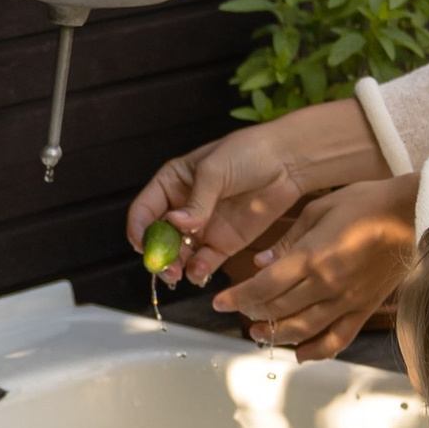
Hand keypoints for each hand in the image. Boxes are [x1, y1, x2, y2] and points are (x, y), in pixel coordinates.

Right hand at [127, 102, 383, 289]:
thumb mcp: (216, 169)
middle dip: (159, 255)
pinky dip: (198, 271)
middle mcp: (183, 208)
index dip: (139, 229)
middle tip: (165, 268)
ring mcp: (203, 227)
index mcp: (173, 183)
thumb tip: (176, 224)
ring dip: (175, 267)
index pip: (145, 209)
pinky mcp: (224, 243)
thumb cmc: (249, 153)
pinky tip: (200, 273)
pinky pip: (204, 262)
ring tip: (180, 274)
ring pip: (179, 254)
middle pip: (159, 238)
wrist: (289, 162)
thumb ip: (197, 200)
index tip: (143, 246)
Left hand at [214, 175, 422, 356]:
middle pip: (278, 309)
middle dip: (252, 312)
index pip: (263, 286)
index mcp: (312, 257)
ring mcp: (347, 300)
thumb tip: (260, 262)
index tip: (220, 302)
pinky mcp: (364, 308)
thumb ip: (287, 240)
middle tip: (239, 310)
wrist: (412, 214)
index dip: (238, 297)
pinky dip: (316, 351)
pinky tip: (300, 353)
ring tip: (259, 333)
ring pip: (303, 329)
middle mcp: (327, 284)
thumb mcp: (318, 211)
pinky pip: (337, 339)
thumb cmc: (367, 203)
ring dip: (276, 335)